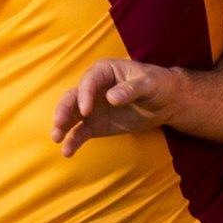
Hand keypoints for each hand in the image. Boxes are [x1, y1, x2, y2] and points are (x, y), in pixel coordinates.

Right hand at [51, 58, 183, 154]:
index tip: (86, 111)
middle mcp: (93, 88)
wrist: (166, 101)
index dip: (85, 95)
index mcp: (104, 71)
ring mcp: (93, 107)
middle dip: (64, 109)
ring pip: (72, 115)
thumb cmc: (158, 84)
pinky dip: (73, 141)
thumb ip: (131, 89)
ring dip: (62, 125)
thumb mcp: (149, 83)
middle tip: (60, 123)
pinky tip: (67, 151)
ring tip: (57, 138)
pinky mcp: (96, 124)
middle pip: (73, 97)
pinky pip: (81, 132)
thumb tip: (111, 98)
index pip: (89, 81)